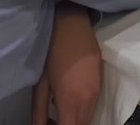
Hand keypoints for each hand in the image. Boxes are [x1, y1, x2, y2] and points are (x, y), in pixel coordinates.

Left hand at [32, 2, 101, 124]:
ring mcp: (96, 93)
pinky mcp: (100, 86)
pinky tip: (67, 99)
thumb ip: (39, 110)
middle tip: (49, 120)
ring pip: (87, 119)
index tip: (47, 124)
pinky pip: (91, 108)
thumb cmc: (51, 50)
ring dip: (73, 120)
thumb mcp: (40, 82)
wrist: (72, 25)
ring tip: (56, 110)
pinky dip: (80, 111)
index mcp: (70, 100)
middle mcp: (87, 100)